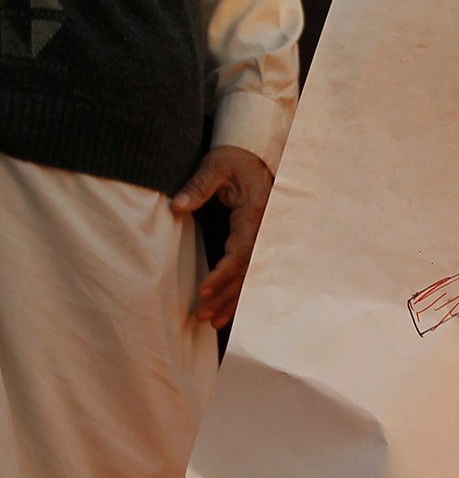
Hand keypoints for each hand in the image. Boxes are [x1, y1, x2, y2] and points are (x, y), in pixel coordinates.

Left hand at [172, 146, 273, 327]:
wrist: (255, 155)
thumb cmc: (235, 160)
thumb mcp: (216, 166)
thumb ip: (198, 186)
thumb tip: (176, 206)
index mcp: (254, 216)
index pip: (240, 252)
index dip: (222, 274)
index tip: (204, 290)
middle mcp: (262, 231)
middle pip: (246, 272)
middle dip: (225, 296)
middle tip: (202, 315)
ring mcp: (262, 238)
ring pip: (250, 277)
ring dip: (232, 301)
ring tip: (211, 322)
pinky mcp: (256, 242)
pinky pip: (250, 272)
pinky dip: (239, 293)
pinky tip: (227, 312)